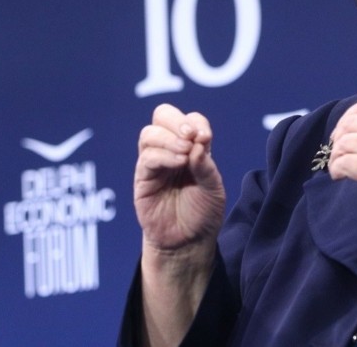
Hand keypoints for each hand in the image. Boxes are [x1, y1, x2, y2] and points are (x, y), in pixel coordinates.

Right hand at [134, 104, 224, 255]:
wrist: (189, 240)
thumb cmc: (203, 212)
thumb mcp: (213, 188)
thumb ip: (206, 165)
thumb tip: (197, 143)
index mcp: (192, 147)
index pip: (190, 119)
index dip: (197, 123)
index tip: (205, 138)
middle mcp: (171, 150)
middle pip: (162, 116)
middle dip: (177, 121)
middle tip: (190, 136)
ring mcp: (155, 163)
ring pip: (150, 134)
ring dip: (169, 138)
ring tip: (185, 154)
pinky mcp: (143, 179)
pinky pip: (146, 158)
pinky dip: (163, 155)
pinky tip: (178, 163)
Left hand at [328, 98, 356, 225]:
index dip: (348, 116)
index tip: (344, 130)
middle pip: (351, 123)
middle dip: (338, 137)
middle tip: (337, 150)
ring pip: (345, 143)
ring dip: (336, 155)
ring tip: (338, 166)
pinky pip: (345, 163)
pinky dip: (337, 169)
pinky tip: (340, 175)